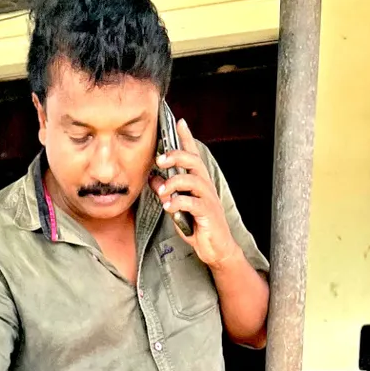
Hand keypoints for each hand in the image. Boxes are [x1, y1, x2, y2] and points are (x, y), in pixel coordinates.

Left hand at [151, 120, 241, 270]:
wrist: (216, 248)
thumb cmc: (198, 226)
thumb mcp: (178, 206)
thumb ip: (168, 191)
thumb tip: (153, 177)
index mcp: (199, 181)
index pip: (193, 154)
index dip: (187, 138)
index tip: (179, 122)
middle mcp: (205, 186)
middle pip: (193, 161)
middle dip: (176, 156)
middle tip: (160, 160)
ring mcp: (208, 198)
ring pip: (192, 180)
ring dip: (174, 183)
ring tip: (161, 192)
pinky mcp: (208, 213)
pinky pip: (192, 202)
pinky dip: (178, 202)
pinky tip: (168, 207)